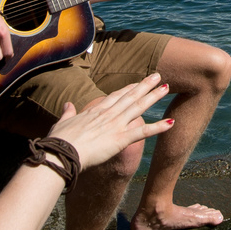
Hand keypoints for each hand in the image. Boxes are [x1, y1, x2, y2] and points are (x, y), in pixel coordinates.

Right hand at [46, 73, 171, 169]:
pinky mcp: (120, 139)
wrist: (61, 153)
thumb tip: (67, 104)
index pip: (115, 97)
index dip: (128, 89)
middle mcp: (108, 115)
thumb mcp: (62, 123)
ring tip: (166, 88)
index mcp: (95, 111)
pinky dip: (158, 128)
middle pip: (130, 97)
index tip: (137, 83)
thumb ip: (67, 113)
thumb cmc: (59, 141)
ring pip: (139, 107)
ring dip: (153, 97)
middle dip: (145, 86)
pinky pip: (143, 132)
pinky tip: (171, 123)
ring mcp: (115, 125)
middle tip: (158, 77)